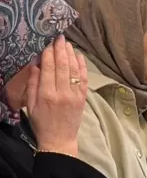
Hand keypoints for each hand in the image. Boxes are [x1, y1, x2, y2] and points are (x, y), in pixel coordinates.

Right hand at [29, 36, 88, 156]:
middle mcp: (62, 93)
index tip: (48, 43)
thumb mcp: (30, 104)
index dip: (49, 54)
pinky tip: (79, 56)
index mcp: (46, 94)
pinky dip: (82, 66)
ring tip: (68, 44)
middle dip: (61, 50)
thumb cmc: (41, 122)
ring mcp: (75, 95)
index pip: (49, 69)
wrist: (59, 139)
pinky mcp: (83, 97)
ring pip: (74, 70)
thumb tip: (35, 64)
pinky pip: (84, 78)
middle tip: (59, 38)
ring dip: (72, 55)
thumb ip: (33, 84)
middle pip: (63, 66)